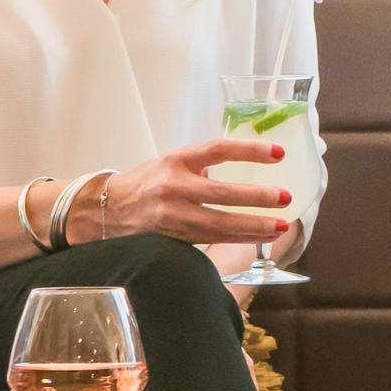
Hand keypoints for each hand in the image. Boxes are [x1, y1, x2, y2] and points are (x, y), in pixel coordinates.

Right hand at [87, 138, 296, 246]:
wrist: (106, 211)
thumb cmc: (145, 184)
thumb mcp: (170, 164)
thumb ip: (202, 166)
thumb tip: (237, 172)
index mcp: (176, 160)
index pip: (218, 150)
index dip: (249, 150)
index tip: (278, 154)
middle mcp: (173, 187)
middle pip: (222, 193)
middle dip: (257, 198)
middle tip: (285, 198)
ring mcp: (172, 216)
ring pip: (220, 225)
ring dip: (254, 227)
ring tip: (280, 225)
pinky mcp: (172, 239)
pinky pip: (211, 240)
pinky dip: (237, 239)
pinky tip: (259, 238)